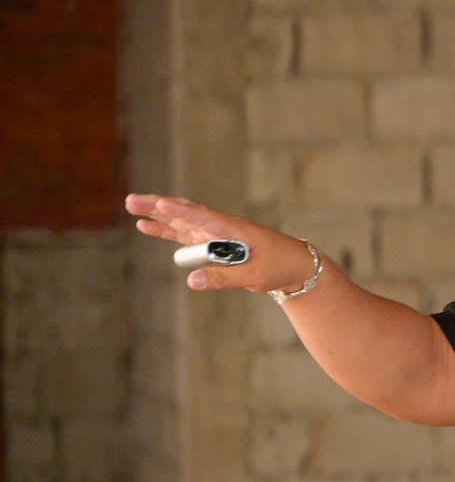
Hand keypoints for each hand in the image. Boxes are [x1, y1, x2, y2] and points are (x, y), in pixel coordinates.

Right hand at [126, 194, 316, 295]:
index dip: (181, 212)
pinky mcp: (215, 242)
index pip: (204, 219)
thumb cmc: (280, 267)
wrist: (297, 265)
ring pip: (183, 221)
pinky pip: (187, 234)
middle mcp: (223, 227)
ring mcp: (217, 233)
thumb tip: (190, 280)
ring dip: (158, 215)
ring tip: (132, 207)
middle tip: (131, 201)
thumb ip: (223, 277)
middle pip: (187, 213)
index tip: (160, 203)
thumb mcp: (254, 276)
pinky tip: (147, 226)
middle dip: (159, 206)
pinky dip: (168, 230)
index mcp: (235, 230)